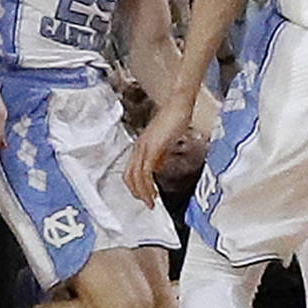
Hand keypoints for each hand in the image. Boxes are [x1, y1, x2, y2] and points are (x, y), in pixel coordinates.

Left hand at [125, 89, 196, 206]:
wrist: (179, 105)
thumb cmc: (176, 118)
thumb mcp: (166, 141)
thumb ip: (160, 155)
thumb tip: (158, 167)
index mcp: (141, 146)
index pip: (131, 170)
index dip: (136, 184)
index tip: (145, 194)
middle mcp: (139, 147)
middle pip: (129, 175)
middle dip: (136, 192)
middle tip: (146, 202)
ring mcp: (144, 148)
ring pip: (135, 176)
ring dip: (142, 192)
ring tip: (150, 202)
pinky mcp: (152, 148)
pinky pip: (145, 172)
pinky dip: (148, 185)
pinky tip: (154, 192)